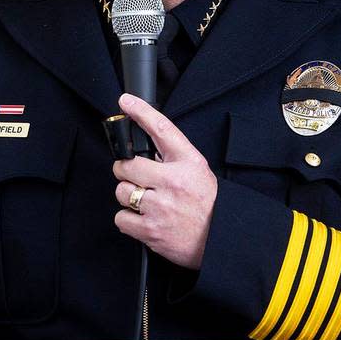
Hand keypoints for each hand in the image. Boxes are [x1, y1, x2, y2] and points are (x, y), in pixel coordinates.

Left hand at [112, 93, 217, 269]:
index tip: (126, 101)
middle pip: (127, 165)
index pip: (161, 129)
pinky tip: (144, 218)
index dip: (141, 111)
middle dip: (126, 171)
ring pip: (121, 192)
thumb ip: (172, 157)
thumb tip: (144, 146)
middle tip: (138, 178)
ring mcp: (160, 207)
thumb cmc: (208, 203)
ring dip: (128, 197)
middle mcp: (173, 182)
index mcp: (187, 163)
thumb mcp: (197, 169)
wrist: (220, 238)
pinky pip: (121, 218)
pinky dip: (128, 220)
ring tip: (146, 201)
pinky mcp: (151, 230)